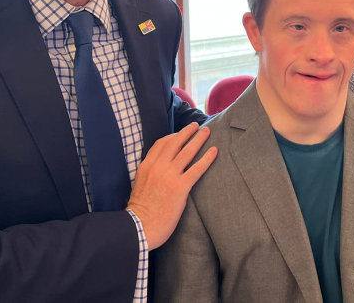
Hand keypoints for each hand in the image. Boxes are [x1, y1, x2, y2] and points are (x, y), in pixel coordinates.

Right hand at [127, 122, 217, 249]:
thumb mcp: (139, 185)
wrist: (138, 227)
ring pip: (187, 152)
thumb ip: (149, 174)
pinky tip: (214, 152)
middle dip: (187, 132)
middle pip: (175, 142)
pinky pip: (197, 168)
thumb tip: (159, 170)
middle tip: (196, 126)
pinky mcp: (180, 187)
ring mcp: (169, 176)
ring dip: (199, 139)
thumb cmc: (139, 211)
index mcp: (146, 166)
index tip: (180, 133)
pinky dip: (207, 158)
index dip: (172, 136)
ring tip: (207, 132)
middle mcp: (158, 167)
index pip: (161, 144)